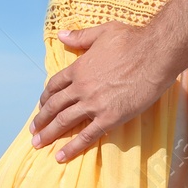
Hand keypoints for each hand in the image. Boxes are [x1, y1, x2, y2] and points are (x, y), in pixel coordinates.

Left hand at [30, 22, 171, 161]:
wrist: (155, 54)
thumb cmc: (132, 40)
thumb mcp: (103, 32)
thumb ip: (80, 36)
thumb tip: (61, 35)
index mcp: (79, 68)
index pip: (55, 85)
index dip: (46, 97)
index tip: (41, 107)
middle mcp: (82, 87)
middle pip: (55, 106)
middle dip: (41, 119)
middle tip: (33, 131)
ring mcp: (94, 104)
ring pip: (65, 121)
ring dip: (49, 134)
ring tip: (38, 143)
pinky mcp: (110, 117)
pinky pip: (87, 135)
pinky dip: (72, 147)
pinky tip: (61, 156)